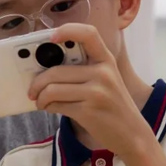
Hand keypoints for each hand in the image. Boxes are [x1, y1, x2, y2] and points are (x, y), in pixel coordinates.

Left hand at [28, 23, 153, 158]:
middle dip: (37, 82)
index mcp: (106, 60)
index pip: (88, 33)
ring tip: (40, 101)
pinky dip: (47, 107)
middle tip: (32, 89)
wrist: (132, 134)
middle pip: (56, 70)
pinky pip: (56, 105)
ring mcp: (96, 92)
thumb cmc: (113, 105)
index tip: (51, 38)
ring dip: (40, 97)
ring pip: (52, 89)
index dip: (67, 30)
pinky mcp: (88, 111)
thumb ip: (85, 69)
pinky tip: (49, 108)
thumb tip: (45, 67)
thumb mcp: (107, 80)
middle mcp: (103, 73)